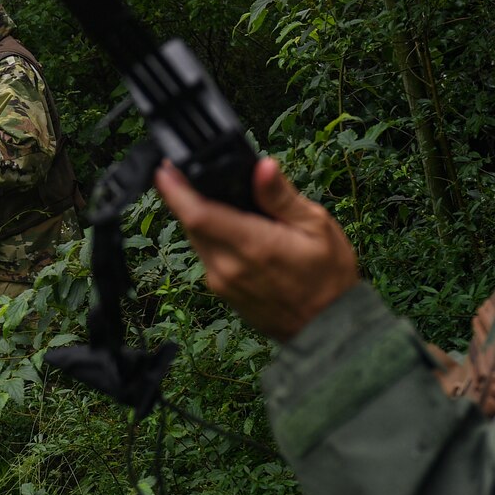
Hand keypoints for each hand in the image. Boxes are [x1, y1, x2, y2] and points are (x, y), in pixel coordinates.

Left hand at [155, 156, 359, 342]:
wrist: (329, 328)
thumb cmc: (329, 276)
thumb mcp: (317, 226)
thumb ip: (281, 196)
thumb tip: (262, 166)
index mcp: (252, 245)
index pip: (197, 214)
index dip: (175, 190)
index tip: (164, 168)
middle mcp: (229, 267)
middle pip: (191, 224)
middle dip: (186, 197)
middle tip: (188, 171)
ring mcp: (222, 283)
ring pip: (196, 240)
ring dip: (198, 217)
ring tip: (211, 195)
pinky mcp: (223, 293)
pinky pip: (207, 257)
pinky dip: (210, 237)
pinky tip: (229, 228)